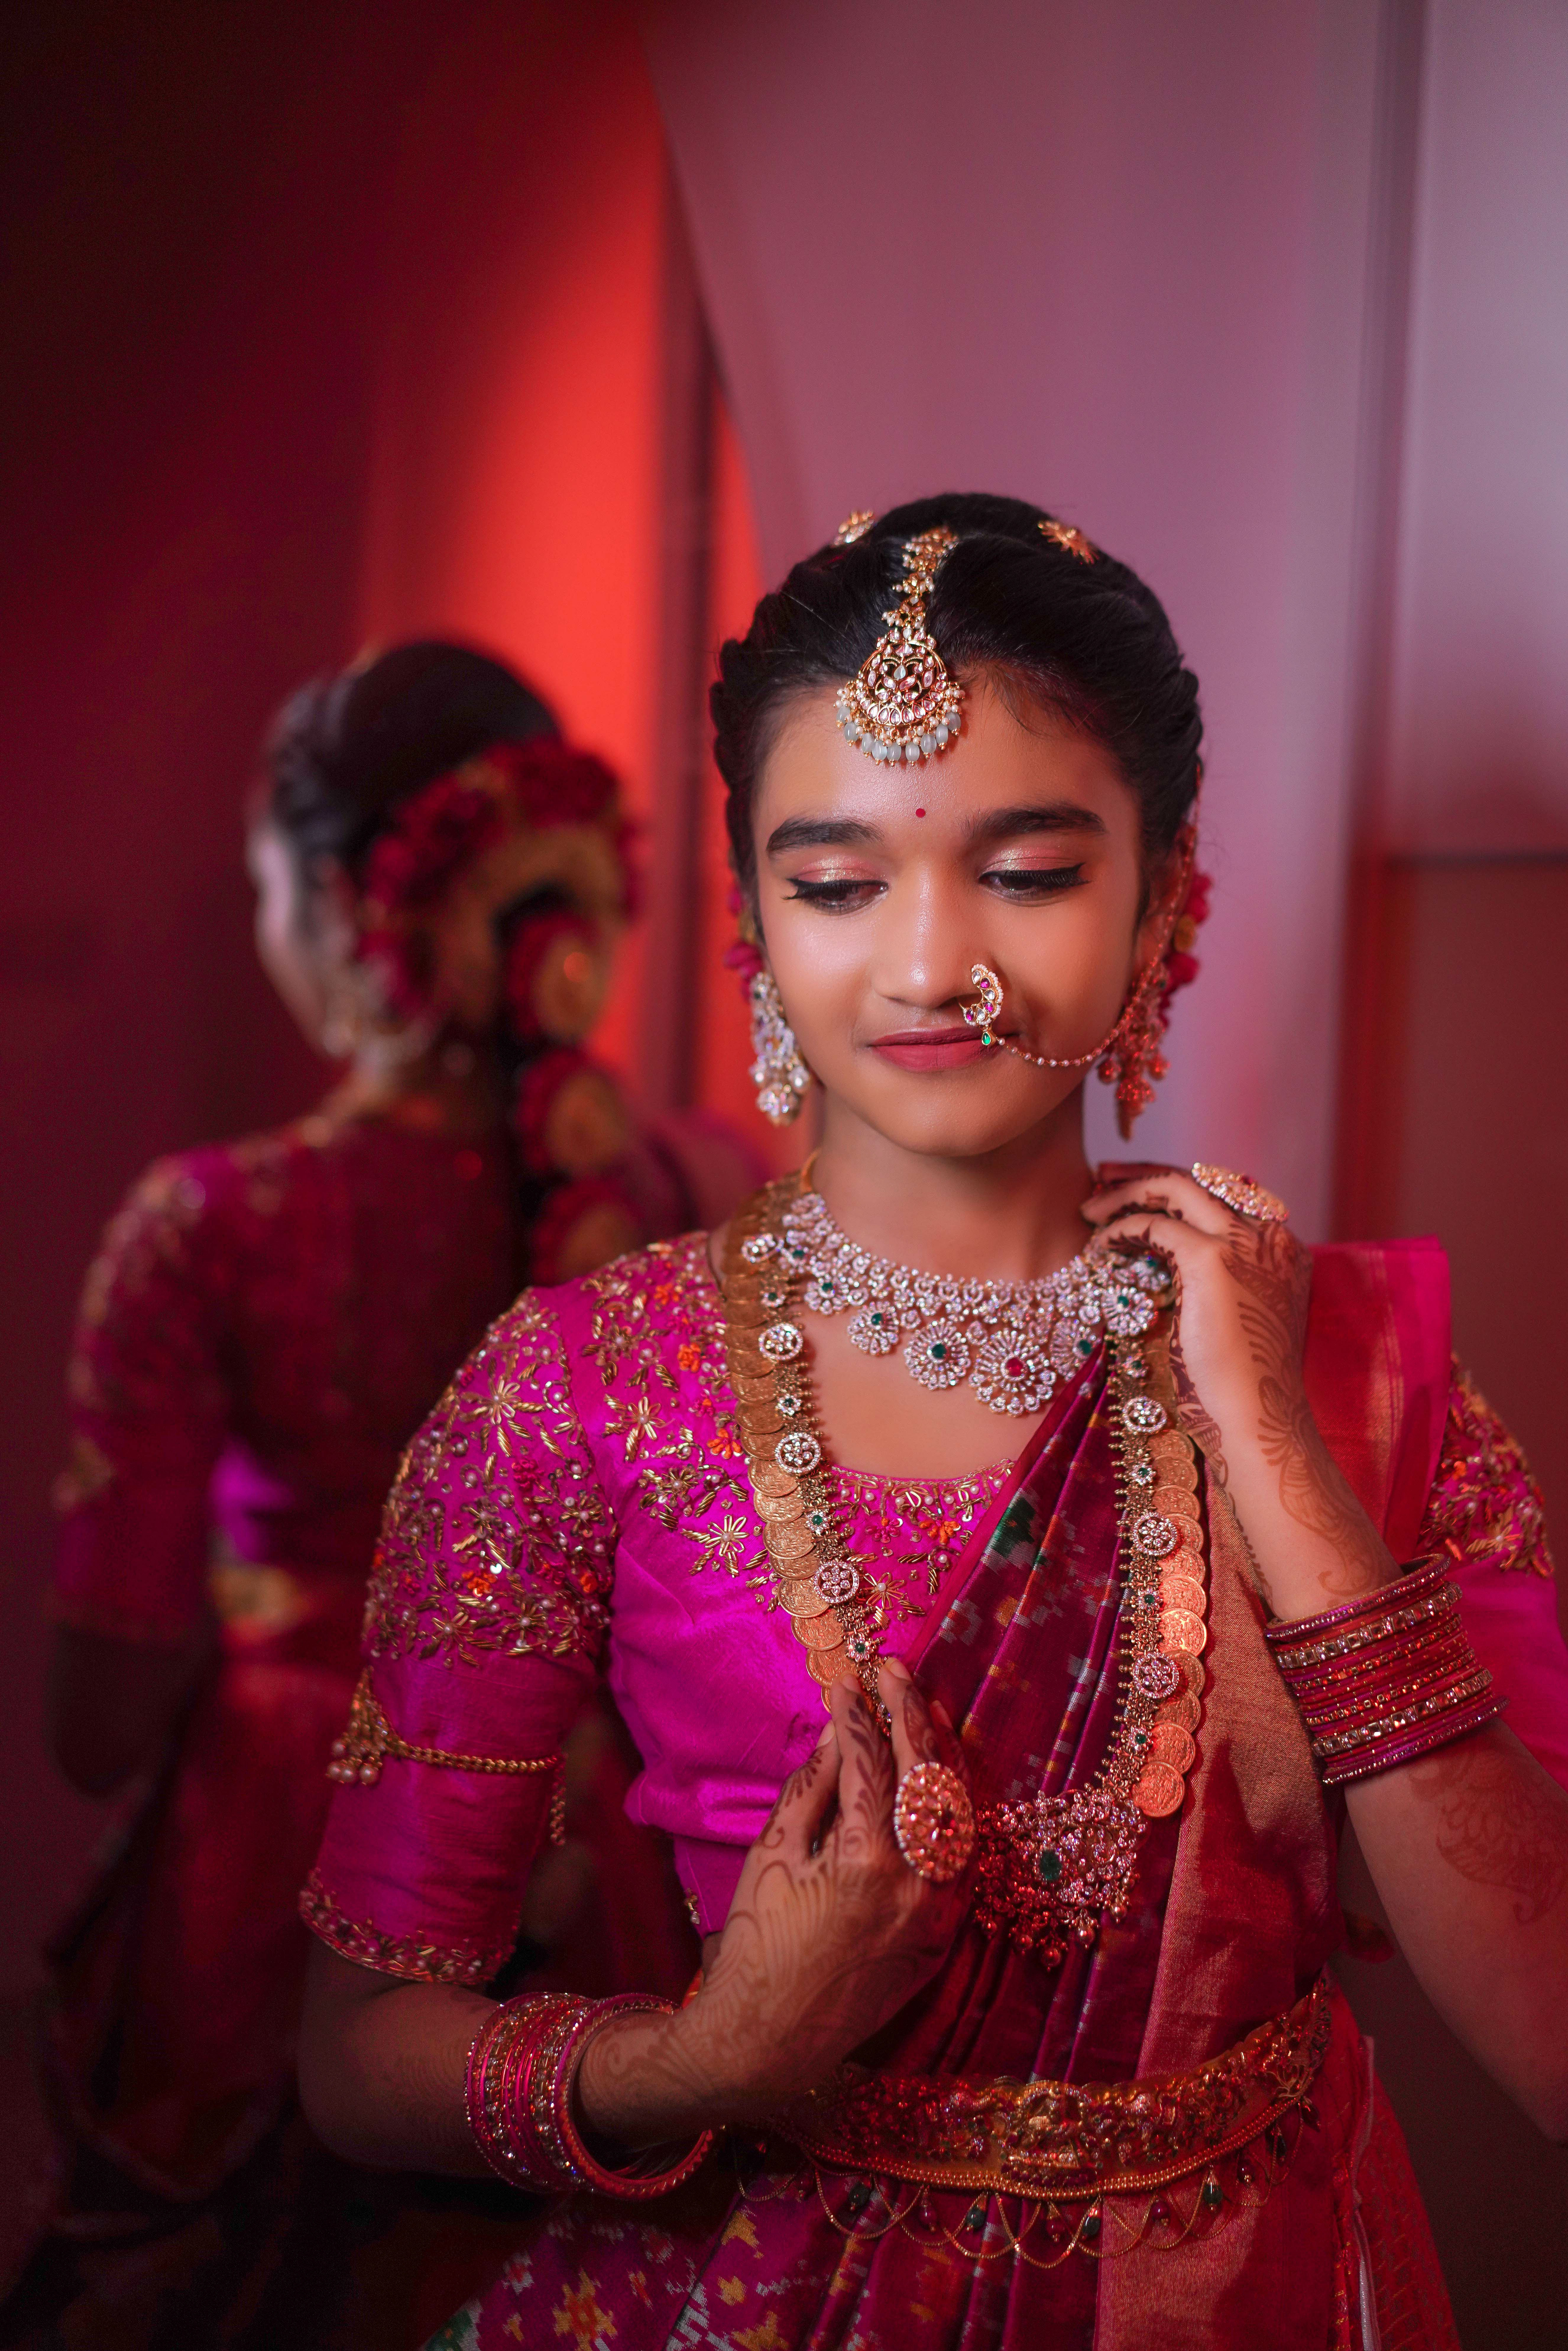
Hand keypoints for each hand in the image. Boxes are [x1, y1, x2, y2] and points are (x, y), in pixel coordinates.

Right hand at [576, 1657, 970, 2141]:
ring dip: (942, 1754)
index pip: (872, 1764)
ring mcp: (938, 1912)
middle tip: (893, 1671)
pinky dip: (955, 1809)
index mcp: (864, 1864)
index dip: (859, 1714)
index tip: (849, 1679)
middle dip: (910, 1714)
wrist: (769, 2040)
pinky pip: (964, 1857)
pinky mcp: (944, 1933)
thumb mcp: (772, 1854)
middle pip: (928, 1777)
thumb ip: (813, 1785)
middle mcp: (915, 1886)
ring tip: (924, 1707)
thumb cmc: (756, 1942)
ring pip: (959, 1813)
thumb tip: (838, 1725)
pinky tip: (941, 1774)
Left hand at [1082, 1165, 1392, 1614]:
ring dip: (1127, 1192)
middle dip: (1147, 1176)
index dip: (1176, 1190)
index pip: (1224, 1197)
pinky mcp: (1213, 1259)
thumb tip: (1165, 1269)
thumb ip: (1217, 1285)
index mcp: (1284, 1250)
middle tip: (1103, 1179)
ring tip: (1090, 1206)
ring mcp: (1246, 1244)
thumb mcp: (1237, 1322)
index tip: (1137, 1194)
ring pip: (1176, 1189)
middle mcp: (1272, 1237)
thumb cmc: (1242, 1389)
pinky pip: (1154, 1225)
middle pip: (1201, 1182)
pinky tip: (1096, 1244)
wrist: (1259, 1420)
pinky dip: (1120, 1230)